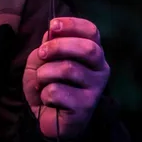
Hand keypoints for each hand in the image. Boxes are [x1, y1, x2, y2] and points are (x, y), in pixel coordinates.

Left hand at [23, 17, 110, 138]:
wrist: (48, 117)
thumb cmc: (48, 84)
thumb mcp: (42, 59)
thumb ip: (47, 45)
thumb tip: (51, 33)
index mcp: (92, 53)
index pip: (91, 31)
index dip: (72, 24)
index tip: (53, 26)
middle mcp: (100, 69)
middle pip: (87, 48)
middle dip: (58, 46)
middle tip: (42, 54)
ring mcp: (95, 89)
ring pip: (68, 69)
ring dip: (45, 73)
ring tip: (41, 82)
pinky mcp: (85, 107)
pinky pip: (58, 91)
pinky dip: (45, 93)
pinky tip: (48, 100)